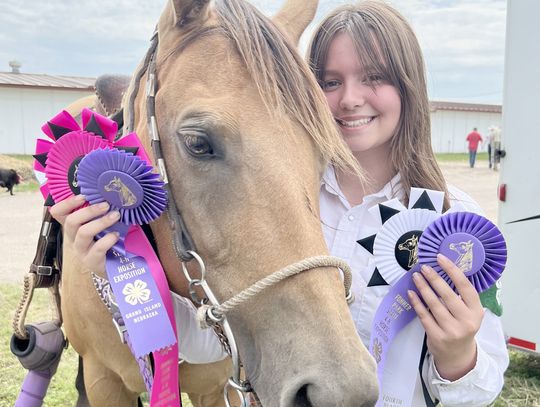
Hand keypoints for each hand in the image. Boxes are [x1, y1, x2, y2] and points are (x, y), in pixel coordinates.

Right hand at [49, 195, 120, 273]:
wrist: (112, 267)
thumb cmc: (105, 241)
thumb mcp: (98, 226)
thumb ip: (97, 213)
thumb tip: (107, 196)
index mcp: (72, 227)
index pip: (58, 213)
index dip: (66, 203)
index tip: (83, 196)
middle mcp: (73, 239)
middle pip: (71, 222)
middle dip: (89, 211)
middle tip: (106, 205)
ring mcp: (81, 251)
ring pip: (84, 233)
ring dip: (101, 222)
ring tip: (115, 216)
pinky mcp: (91, 262)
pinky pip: (97, 248)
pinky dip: (108, 239)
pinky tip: (116, 235)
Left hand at [408, 253, 483, 380]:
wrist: (457, 354)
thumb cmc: (461, 326)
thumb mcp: (469, 312)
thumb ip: (460, 296)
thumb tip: (443, 269)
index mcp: (476, 311)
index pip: (465, 287)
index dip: (453, 270)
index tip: (440, 258)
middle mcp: (466, 321)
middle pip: (448, 295)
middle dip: (434, 279)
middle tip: (424, 267)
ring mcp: (451, 330)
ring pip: (434, 304)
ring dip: (423, 288)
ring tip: (416, 277)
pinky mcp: (437, 336)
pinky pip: (424, 315)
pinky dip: (416, 303)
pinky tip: (411, 293)